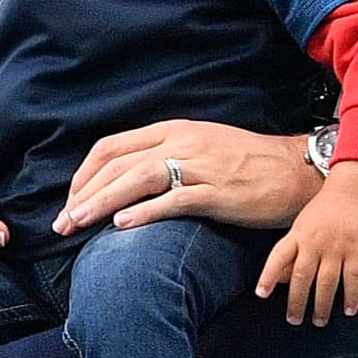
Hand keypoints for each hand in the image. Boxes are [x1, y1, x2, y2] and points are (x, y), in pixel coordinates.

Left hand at [54, 121, 315, 236]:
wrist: (295, 171)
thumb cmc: (248, 163)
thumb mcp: (201, 146)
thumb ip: (166, 156)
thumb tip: (126, 178)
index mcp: (173, 131)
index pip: (112, 146)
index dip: (85, 174)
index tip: (71, 200)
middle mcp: (181, 143)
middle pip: (117, 163)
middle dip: (82, 193)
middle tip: (61, 223)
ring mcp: (200, 166)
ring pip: (137, 179)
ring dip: (101, 203)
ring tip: (77, 224)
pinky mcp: (218, 192)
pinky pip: (173, 200)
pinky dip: (144, 212)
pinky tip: (122, 226)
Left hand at [255, 161, 357, 325]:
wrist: (354, 189)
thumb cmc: (325, 209)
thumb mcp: (302, 224)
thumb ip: (292, 250)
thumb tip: (278, 279)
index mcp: (298, 234)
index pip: (278, 257)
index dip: (268, 276)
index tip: (261, 294)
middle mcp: (315, 242)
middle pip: (302, 276)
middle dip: (297, 301)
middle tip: (293, 320)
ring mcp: (337, 247)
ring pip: (327, 282)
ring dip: (323, 305)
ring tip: (319, 321)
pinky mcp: (357, 250)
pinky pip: (353, 279)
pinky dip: (352, 297)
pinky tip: (349, 310)